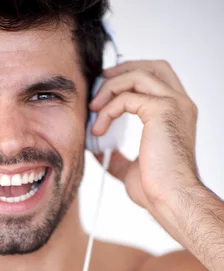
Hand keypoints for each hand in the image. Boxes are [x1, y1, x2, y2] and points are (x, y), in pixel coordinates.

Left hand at [89, 60, 199, 213]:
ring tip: (93, 109)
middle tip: (98, 86)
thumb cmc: (157, 189)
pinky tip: (98, 129)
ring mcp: (173, 104)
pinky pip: (127, 97)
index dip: (131, 77)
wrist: (170, 199)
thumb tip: (98, 152)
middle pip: (151, 67)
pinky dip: (108, 110)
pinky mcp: (161, 111)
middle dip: (121, 71)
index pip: (158, 78)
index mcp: (178, 114)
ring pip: (137, 75)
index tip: (106, 92)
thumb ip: (118, 157)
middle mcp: (180, 104)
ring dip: (110, 88)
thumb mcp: (132, 169)